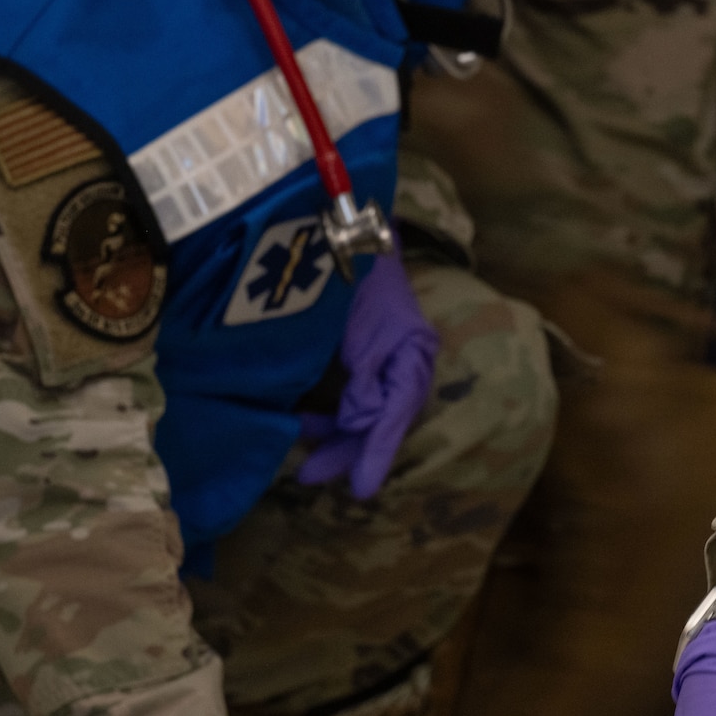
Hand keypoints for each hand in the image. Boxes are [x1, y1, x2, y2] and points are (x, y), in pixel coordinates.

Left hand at [297, 248, 438, 500]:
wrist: (345, 224)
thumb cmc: (353, 273)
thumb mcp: (360, 331)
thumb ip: (362, 382)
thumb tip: (356, 424)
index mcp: (411, 356)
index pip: (394, 416)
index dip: (375, 454)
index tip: (361, 491)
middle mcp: (403, 362)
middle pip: (380, 420)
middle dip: (346, 450)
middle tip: (309, 475)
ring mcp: (384, 359)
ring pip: (365, 412)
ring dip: (336, 433)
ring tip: (303, 452)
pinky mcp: (363, 354)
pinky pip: (353, 395)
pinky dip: (331, 412)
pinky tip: (307, 420)